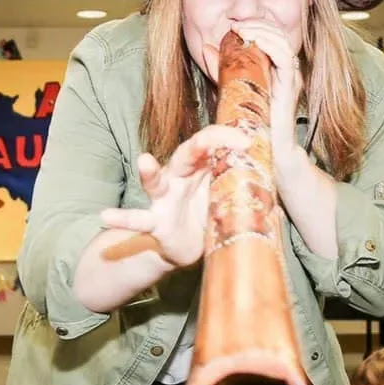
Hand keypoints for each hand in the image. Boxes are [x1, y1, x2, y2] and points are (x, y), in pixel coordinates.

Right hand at [100, 125, 249, 267]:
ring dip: (149, 171)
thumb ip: (245, 185)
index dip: (227, 138)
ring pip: (155, 181)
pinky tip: (105, 215)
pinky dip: (122, 217)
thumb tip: (277, 181)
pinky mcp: (155, 222)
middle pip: (187, 154)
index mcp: (199, 168)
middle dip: (202, 144)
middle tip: (213, 139)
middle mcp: (179, 177)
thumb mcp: (227, 197)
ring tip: (144, 161)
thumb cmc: (209, 212)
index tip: (249, 140)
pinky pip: (137, 219)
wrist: (189, 246)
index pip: (212, 145)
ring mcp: (164, 198)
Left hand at [202, 21, 301, 155]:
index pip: (272, 37)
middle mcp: (286, 72)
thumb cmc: (251, 124)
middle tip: (238, 25)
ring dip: (262, 31)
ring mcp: (290, 79)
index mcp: (276, 69)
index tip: (235, 25)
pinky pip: (285, 59)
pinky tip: (254, 42)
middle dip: (258, 24)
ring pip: (283, 43)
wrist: (267, 152)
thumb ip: (220, 69)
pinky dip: (270, 46)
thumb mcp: (231, 88)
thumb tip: (206, 47)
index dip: (256, 26)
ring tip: (243, 30)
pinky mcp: (290, 88)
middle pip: (279, 35)